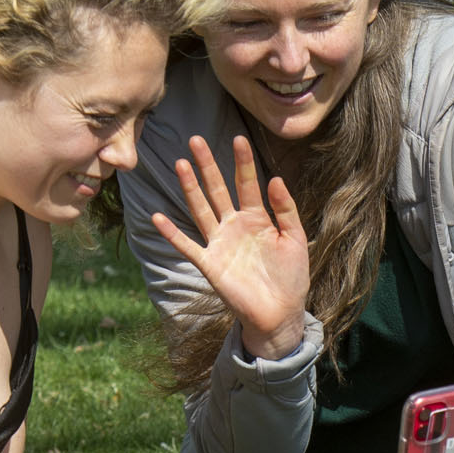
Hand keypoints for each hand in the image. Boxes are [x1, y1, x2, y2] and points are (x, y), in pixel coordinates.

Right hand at [151, 135, 309, 360]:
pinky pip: (187, 245)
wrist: (280, 313)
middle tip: (196, 140)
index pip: (247, 184)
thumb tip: (275, 178)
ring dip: (190, 188)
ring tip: (180, 164)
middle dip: (208, 165)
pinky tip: (158, 217)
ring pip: (201, 209)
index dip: (243, 162)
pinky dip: (172, 233)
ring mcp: (220, 243)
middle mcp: (235, 226)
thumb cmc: (291, 277)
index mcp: (258, 219)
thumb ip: (286, 210)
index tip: (238, 138)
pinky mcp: (210, 264)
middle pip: (218, 190)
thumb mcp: (295, 240)